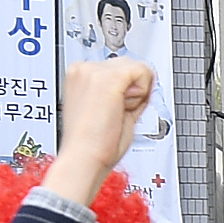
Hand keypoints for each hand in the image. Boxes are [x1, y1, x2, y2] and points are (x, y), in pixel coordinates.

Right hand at [42, 57, 155, 205]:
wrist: (83, 158)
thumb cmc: (94, 145)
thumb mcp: (110, 110)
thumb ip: (123, 93)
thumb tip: (142, 85)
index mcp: (80, 75)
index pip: (119, 70)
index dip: (127, 92)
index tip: (113, 112)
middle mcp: (83, 68)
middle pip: (130, 65)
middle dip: (133, 91)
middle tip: (116, 115)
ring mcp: (93, 70)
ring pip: (138, 67)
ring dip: (137, 94)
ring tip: (116, 113)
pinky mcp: (107, 78)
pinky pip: (143, 72)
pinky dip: (142, 94)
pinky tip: (123, 109)